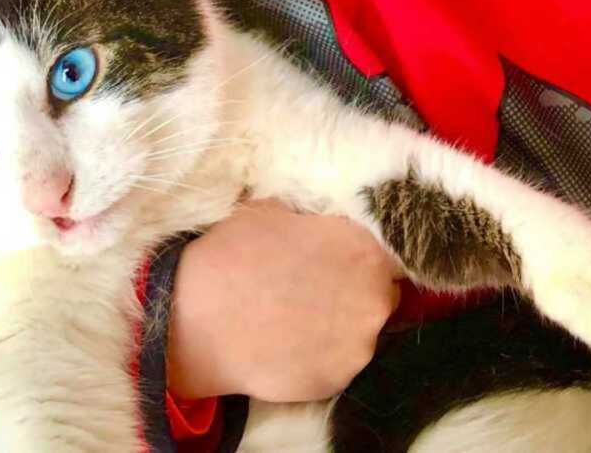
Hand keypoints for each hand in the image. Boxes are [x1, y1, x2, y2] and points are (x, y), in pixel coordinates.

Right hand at [167, 199, 400, 402]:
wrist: (197, 320)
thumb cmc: (234, 253)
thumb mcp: (275, 210)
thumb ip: (314, 219)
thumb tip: (320, 221)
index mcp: (364, 248)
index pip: (392, 247)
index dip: (368, 249)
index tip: (347, 252)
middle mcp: (375, 298)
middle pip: (384, 289)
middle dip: (359, 285)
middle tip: (320, 282)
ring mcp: (359, 346)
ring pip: (362, 329)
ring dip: (342, 321)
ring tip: (301, 315)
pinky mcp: (337, 382)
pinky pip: (339, 361)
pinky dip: (323, 352)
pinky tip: (292, 342)